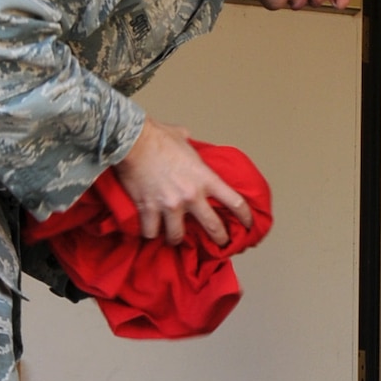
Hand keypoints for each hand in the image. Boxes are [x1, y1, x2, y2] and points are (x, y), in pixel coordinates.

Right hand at [115, 119, 253, 244]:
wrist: (132, 140)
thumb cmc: (157, 136)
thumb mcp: (183, 137)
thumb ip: (190, 144)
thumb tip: (186, 136)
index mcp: (205, 178)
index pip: (235, 202)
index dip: (246, 216)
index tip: (249, 224)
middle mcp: (191, 195)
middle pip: (213, 227)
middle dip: (219, 239)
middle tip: (220, 244)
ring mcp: (170, 205)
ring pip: (178, 236)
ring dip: (176, 239)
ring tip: (174, 238)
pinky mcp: (148, 209)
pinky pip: (151, 231)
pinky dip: (149, 232)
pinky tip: (149, 230)